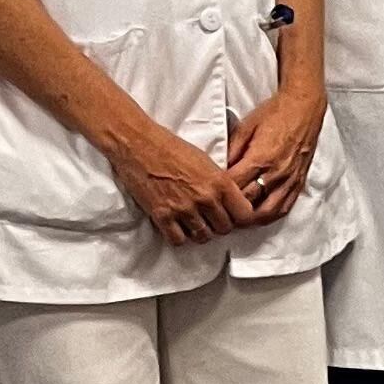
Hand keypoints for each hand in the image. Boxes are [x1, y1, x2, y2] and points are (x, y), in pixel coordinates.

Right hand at [110, 114, 256, 245]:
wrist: (138, 143)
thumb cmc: (171, 147)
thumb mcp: (206, 161)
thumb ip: (221, 184)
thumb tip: (231, 202)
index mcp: (220, 182)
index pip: (245, 215)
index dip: (240, 218)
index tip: (233, 216)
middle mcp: (205, 198)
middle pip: (224, 229)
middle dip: (218, 225)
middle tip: (209, 218)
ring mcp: (183, 208)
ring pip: (203, 237)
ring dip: (199, 232)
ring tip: (193, 222)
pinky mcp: (162, 215)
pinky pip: (178, 240)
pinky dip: (179, 236)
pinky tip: (177, 226)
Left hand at [224, 77, 326, 216]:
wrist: (303, 108)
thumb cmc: (274, 113)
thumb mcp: (245, 127)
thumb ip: (232, 150)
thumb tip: (220, 169)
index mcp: (260, 158)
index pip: (234, 187)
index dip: (220, 195)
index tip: (210, 197)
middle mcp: (275, 174)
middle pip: (249, 205)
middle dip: (232, 211)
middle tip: (219, 213)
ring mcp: (288, 181)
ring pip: (267, 213)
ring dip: (251, 220)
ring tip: (237, 219)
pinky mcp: (298, 182)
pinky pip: (284, 208)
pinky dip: (270, 216)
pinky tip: (259, 216)